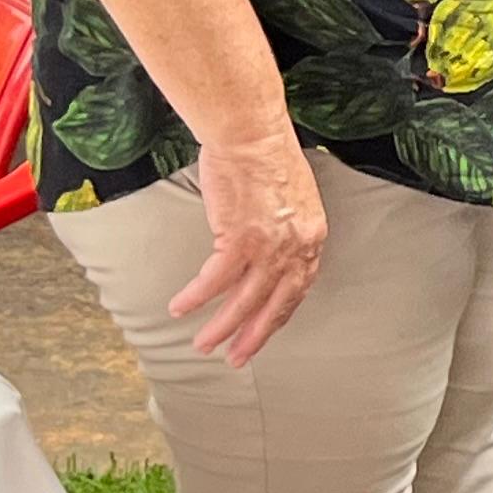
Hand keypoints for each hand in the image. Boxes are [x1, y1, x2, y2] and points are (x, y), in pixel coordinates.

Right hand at [168, 128, 327, 365]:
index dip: (281, 312)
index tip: (266, 329)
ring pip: (244, 299)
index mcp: (312, 234)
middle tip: (238, 357)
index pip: (300, 286)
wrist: (251, 134)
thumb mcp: (292, 198)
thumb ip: (286, 227)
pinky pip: (213, 280)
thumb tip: (269, 246)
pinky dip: (195, 297)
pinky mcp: (238, 238)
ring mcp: (269, 244)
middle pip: (276, 302)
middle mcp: (297, 245)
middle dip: (255, 334)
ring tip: (203, 344)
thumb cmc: (267, 157)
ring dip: (222, 326)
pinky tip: (179, 308)